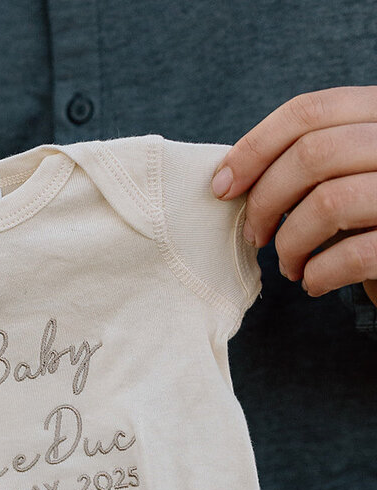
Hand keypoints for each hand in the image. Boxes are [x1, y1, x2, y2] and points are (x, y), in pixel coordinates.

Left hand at [212, 86, 376, 296]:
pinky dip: (319, 274)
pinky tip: (314, 282)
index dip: (254, 149)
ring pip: (329, 203)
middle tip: (254, 235)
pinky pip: (353, 255)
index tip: (222, 187)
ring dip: (290, 243)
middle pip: (313, 154)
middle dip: (265, 201)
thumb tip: (227, 178)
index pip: (309, 111)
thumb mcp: (342, 173)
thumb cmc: (368, 216)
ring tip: (290, 263)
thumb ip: (302, 163)